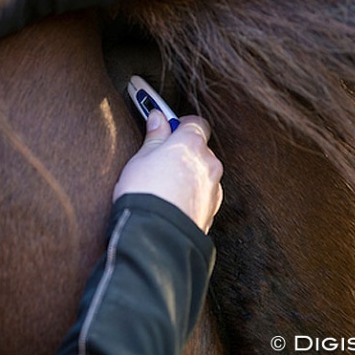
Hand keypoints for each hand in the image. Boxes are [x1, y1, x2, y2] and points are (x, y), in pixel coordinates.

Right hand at [113, 110, 222, 232]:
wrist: (155, 236)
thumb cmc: (145, 193)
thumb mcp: (141, 158)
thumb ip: (154, 137)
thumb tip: (157, 118)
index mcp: (192, 144)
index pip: (195, 123)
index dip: (179, 124)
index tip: (165, 128)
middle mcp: (209, 164)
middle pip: (199, 149)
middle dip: (182, 152)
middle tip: (158, 159)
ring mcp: (213, 189)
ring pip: (202, 173)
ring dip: (188, 175)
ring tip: (162, 186)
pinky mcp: (211, 211)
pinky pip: (202, 195)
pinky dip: (190, 195)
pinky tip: (171, 202)